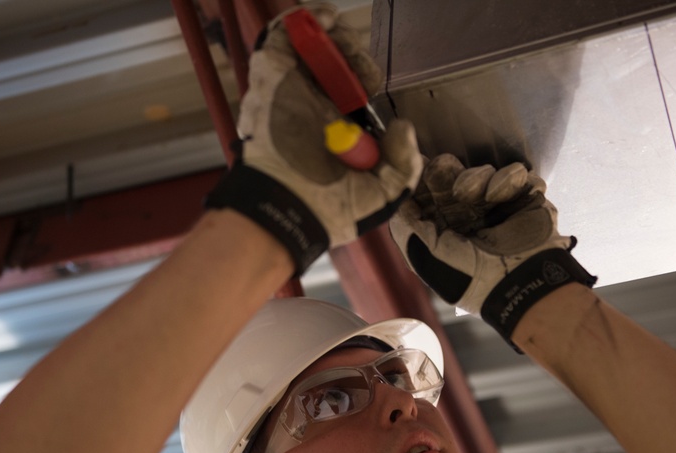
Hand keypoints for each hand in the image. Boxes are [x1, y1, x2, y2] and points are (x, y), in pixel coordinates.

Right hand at [206, 4, 422, 275]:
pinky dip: (303, 21)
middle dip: (352, 58)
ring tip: (344, 44)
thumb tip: (404, 127)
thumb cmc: (329, 208)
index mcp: (334, 130)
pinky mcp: (271, 77)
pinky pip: (281, 37)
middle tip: (362, 74)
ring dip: (331, 37)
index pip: (349, 89)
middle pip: (332, 64)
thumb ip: (404, 164)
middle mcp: (311, 107)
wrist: (290, 206)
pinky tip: (325, 20)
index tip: (372, 87)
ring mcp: (290, 91)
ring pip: (310, 46)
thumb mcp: (383, 192)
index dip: (364, 77)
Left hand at [390, 154, 595, 348]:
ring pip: (481, 172)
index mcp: (442, 231)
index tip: (416, 166)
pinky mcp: (526, 199)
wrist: (521, 284)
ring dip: (477, 178)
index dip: (419, 181)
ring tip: (479, 195)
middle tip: (444, 167)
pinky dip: (508, 179)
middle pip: (451, 178)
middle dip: (444, 171)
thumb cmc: (468, 278)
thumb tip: (395, 201)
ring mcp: (497, 207)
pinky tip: (501, 194)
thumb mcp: (425, 257)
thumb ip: (406, 227)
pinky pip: (516, 174)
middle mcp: (468, 217)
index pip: (426, 196)